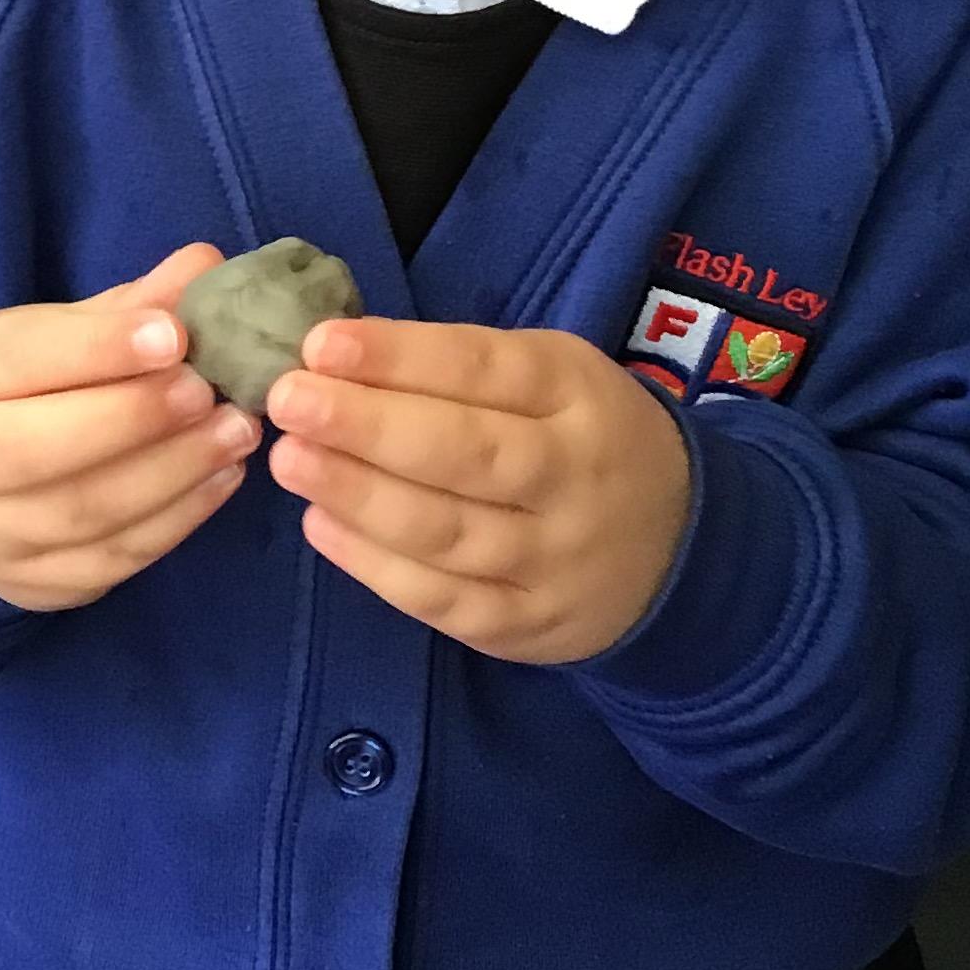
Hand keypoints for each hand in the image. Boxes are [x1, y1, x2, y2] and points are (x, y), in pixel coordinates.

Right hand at [0, 244, 257, 611]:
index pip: (16, 359)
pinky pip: (114, 557)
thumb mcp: (52, 336)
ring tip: (237, 431)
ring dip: (173, 471)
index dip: (97, 348)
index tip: (173, 333)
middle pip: (36, 448)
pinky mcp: (38, 585)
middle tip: (208, 391)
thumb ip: (127, 306)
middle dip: (134, 418)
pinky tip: (222, 477)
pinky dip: (178, 518)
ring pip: (85, 511)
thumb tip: (206, 266)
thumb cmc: (21, 395)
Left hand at [265, 317, 692, 663]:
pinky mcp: (527, 625)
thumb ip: (458, 366)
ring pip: (448, 532)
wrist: (679, 548)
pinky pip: (444, 599)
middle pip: (467, 453)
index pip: (485, 369)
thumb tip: (335, 355)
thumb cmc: (580, 436)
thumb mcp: (549, 376)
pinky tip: (321, 525)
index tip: (321, 343)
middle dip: (368, 426)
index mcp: (578, 394)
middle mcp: (572, 477)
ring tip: (289, 460)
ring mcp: (554, 560)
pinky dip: (375, 565)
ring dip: (358, 495)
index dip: (401, 357)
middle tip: (290, 401)